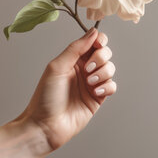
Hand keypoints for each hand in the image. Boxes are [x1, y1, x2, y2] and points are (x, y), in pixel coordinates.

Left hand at [19, 27, 116, 149]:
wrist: (46, 125)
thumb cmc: (46, 96)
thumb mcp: (58, 66)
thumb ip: (76, 47)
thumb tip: (93, 31)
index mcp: (73, 58)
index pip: (93, 42)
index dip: (99, 40)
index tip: (98, 44)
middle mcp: (84, 68)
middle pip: (105, 53)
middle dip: (100, 58)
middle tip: (88, 68)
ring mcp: (92, 83)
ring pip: (110, 68)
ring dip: (103, 73)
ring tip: (89, 83)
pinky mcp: (98, 98)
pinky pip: (112, 86)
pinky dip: (106, 87)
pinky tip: (95, 93)